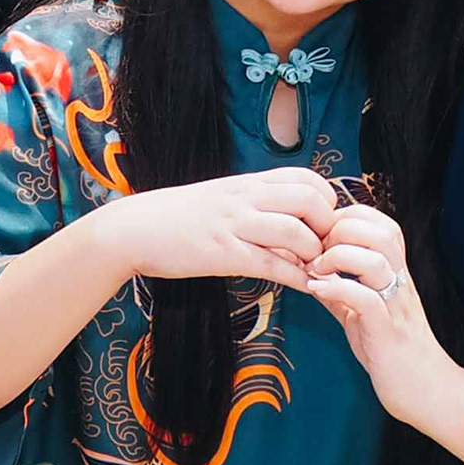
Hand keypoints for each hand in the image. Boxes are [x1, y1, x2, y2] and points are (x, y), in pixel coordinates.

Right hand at [95, 170, 331, 289]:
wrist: (135, 227)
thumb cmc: (179, 215)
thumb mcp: (223, 197)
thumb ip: (256, 205)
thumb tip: (290, 221)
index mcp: (249, 183)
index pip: (306, 178)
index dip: (327, 200)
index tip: (326, 223)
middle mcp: (246, 198)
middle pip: (309, 200)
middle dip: (328, 226)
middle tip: (327, 248)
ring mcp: (235, 225)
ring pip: (293, 231)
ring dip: (314, 253)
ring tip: (317, 268)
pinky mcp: (223, 253)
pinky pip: (270, 264)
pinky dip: (295, 277)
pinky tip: (307, 286)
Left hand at [299, 201, 454, 419]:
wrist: (428, 393)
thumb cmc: (394, 354)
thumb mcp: (362, 316)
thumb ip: (341, 293)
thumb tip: (311, 275)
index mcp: (395, 274)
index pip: (381, 222)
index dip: (348, 217)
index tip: (323, 237)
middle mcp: (400, 283)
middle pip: (380, 232)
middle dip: (341, 231)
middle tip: (317, 253)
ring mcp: (396, 306)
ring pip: (375, 260)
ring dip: (338, 257)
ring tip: (317, 271)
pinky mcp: (388, 332)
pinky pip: (367, 300)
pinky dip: (338, 290)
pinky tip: (317, 292)